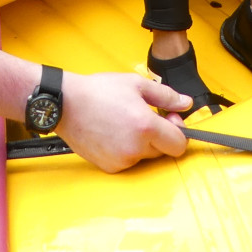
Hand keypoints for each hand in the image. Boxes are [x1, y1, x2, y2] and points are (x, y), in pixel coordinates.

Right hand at [56, 72, 190, 172]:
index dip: (179, 131)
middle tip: (145, 117)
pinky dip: (127, 150)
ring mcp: (122, 160)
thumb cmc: (98, 91)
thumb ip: (166, 96)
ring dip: (143, 143)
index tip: (170, 119)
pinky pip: (129, 161)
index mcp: (146, 127)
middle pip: (164, 151)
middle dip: (160, 135)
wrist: (66, 104)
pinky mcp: (110, 167)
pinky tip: (114, 133)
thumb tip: (186, 103)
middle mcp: (135, 148)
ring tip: (125, 123)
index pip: (179, 144)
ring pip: (146, 156)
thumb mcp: (136, 84)